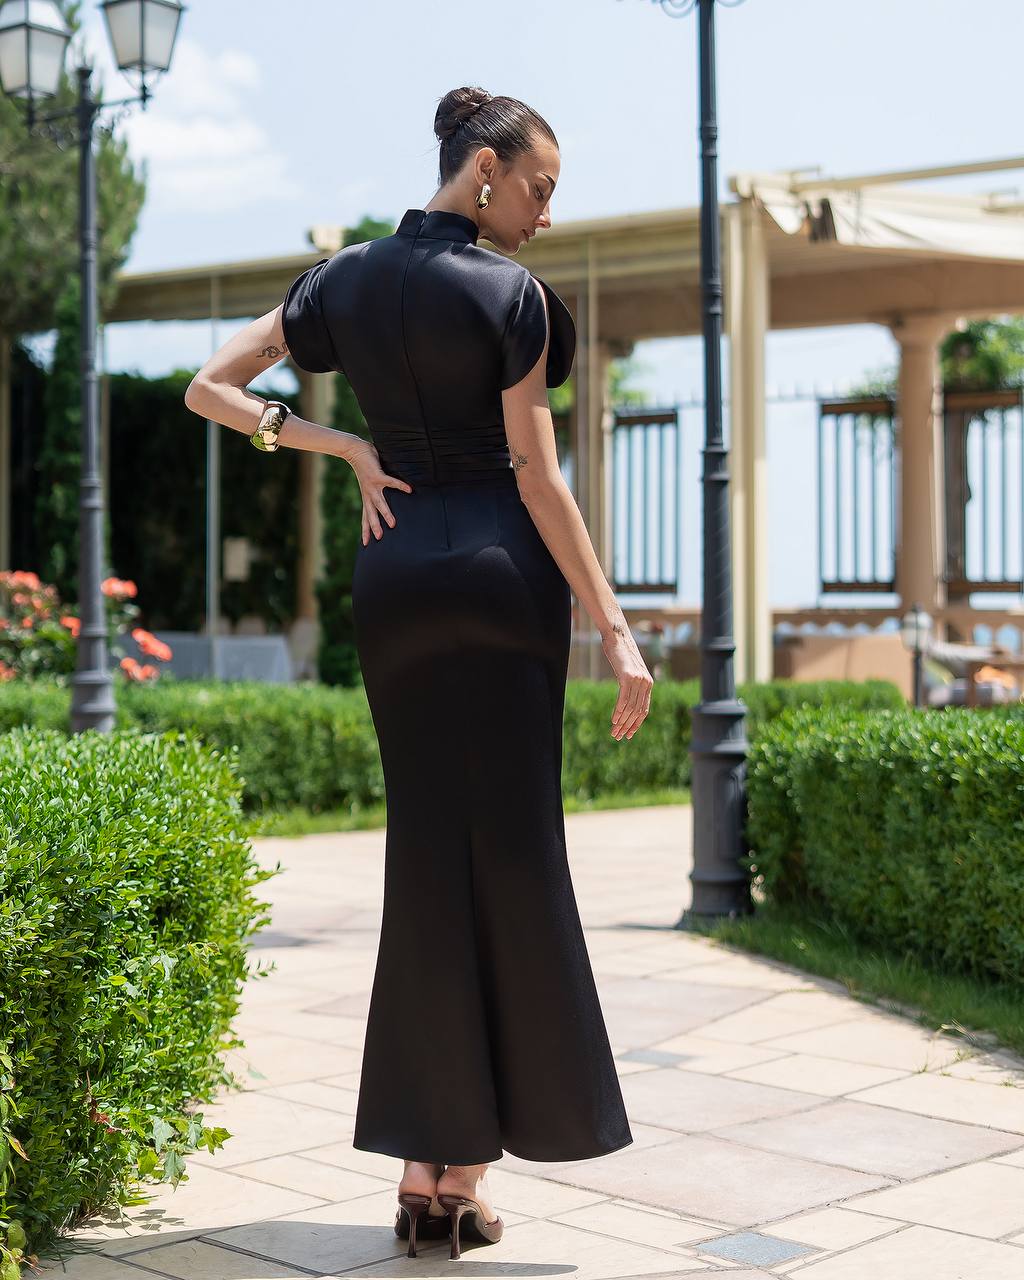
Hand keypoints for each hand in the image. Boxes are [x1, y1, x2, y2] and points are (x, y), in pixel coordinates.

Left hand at [346, 439, 412, 544]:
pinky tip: (409, 490)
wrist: (355, 451)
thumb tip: (390, 495)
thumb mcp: (369, 483)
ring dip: (385, 513)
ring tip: (393, 524)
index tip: (366, 543)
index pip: (364, 517)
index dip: (365, 530)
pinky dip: (400, 486)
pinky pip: (391, 482)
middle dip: (374, 526)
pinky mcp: (377, 476)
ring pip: (379, 503)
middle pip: (370, 514)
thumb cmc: (364, 466)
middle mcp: (368, 494)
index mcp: (366, 497)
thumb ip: (377, 490)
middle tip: (379, 539)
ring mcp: (372, 486)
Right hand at [602, 623, 653, 740]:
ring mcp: (638, 680)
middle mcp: (646, 683)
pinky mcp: (628, 677)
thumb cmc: (620, 653)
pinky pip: (624, 699)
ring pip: (630, 708)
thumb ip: (631, 684)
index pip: (644, 709)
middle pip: (637, 711)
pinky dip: (619, 712)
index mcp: (648, 683)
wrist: (617, 637)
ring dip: (622, 722)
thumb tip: (626, 697)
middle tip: (618, 737)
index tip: (629, 734)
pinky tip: (614, 720)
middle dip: (627, 726)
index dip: (636, 724)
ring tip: (614, 732)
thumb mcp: (628, 671)